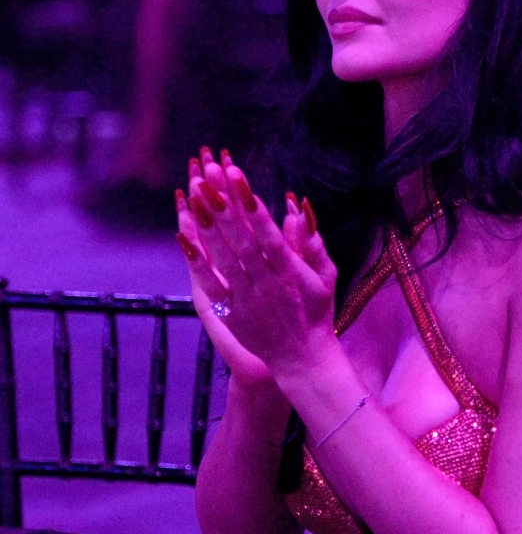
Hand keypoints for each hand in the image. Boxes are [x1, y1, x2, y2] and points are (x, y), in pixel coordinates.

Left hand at [176, 150, 337, 391]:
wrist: (303, 358)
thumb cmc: (316, 311)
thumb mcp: (325, 274)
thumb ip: (311, 240)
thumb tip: (296, 204)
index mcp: (292, 271)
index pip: (269, 233)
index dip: (252, 205)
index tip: (237, 177)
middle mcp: (268, 283)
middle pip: (241, 241)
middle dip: (223, 206)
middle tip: (207, 176)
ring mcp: (247, 299)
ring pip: (224, 259)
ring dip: (207, 227)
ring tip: (194, 196)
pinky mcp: (232, 312)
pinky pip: (211, 285)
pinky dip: (197, 262)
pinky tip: (183, 237)